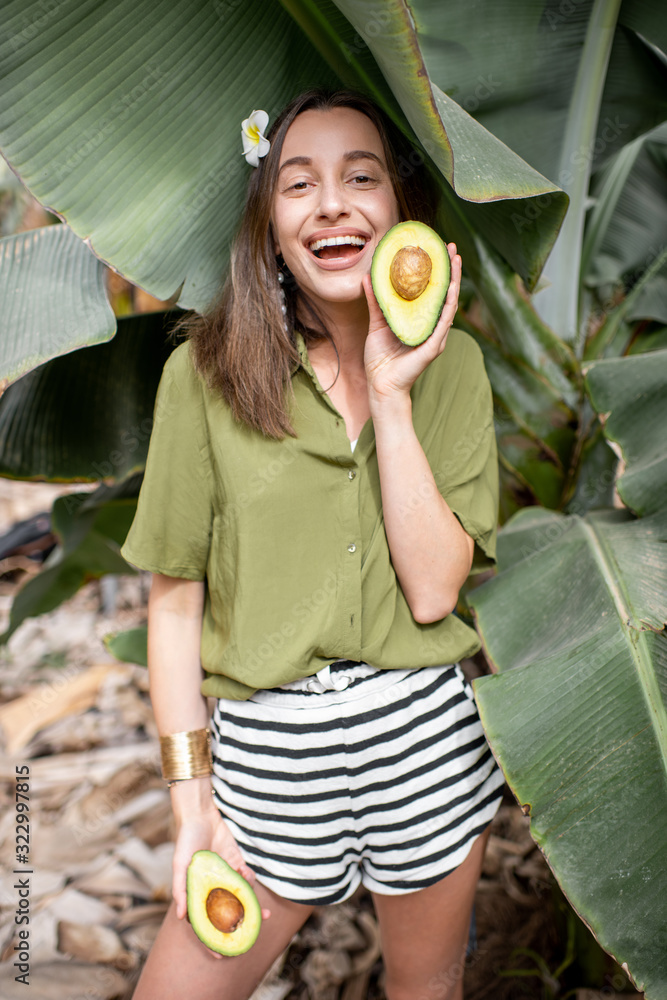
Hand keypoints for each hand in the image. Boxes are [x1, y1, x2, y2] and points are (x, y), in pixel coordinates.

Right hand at [171, 797, 270, 957]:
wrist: (201, 814)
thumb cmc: (186, 840)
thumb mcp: (180, 865)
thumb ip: (180, 889)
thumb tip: (181, 916)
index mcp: (196, 892)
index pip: (204, 921)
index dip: (211, 939)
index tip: (220, 956)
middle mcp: (212, 887)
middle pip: (226, 912)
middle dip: (239, 924)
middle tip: (252, 935)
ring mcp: (225, 875)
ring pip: (240, 896)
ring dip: (252, 904)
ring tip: (265, 913)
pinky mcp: (236, 862)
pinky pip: (245, 876)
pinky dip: (248, 878)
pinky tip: (246, 873)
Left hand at [362, 243, 461, 404]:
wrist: (380, 385)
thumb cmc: (380, 359)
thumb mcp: (376, 323)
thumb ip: (375, 301)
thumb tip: (367, 277)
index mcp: (419, 319)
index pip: (431, 291)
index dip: (435, 270)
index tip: (435, 249)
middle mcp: (431, 325)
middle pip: (444, 293)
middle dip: (449, 269)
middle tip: (451, 246)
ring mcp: (435, 335)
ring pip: (449, 303)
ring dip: (454, 280)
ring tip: (455, 260)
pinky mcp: (434, 345)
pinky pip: (444, 321)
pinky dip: (449, 303)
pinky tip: (452, 287)